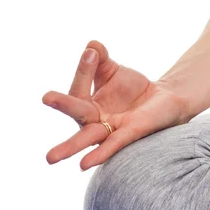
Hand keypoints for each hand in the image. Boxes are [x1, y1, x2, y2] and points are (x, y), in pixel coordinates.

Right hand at [42, 40, 190, 170]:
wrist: (164, 99)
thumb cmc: (133, 88)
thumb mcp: (112, 69)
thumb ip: (100, 58)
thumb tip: (92, 45)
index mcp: (88, 105)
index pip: (79, 89)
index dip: (84, 70)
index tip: (92, 52)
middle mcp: (96, 120)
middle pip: (78, 113)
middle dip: (63, 105)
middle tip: (45, 97)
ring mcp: (112, 129)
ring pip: (88, 137)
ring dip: (70, 147)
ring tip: (51, 158)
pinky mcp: (130, 134)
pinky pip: (113, 145)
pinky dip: (100, 153)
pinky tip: (83, 164)